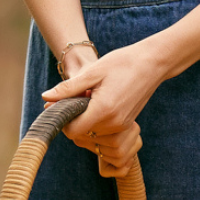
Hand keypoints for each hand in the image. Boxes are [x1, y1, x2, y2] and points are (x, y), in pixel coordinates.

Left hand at [43, 43, 164, 176]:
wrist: (153, 63)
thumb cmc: (122, 63)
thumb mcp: (92, 72)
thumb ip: (68, 88)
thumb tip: (46, 98)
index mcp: (103, 110)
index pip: (73, 131)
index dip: (62, 121)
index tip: (58, 106)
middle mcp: (114, 124)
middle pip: (82, 135)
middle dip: (72, 121)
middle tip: (70, 100)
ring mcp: (122, 126)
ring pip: (93, 135)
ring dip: (84, 123)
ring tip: (85, 100)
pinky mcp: (127, 124)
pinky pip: (105, 132)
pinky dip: (96, 123)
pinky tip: (96, 104)